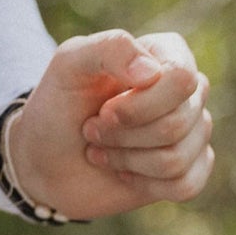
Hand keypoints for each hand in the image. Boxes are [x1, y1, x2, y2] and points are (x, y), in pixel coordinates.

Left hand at [5, 29, 213, 220]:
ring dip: (127, 158)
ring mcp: (190, 132)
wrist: (45, 158)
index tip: (104, 109)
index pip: (183, 78)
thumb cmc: (59, 104)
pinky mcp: (188, 171)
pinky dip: (143, 183)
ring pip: (179, 157)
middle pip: (180, 121)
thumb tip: (153, 71)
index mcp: (164, 54)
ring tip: (100, 147)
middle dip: (123, 133)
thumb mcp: (69, 64)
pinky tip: (121, 172)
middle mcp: (185, 92)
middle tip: (91, 128)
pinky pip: (185, 185)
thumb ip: (109, 49)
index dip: (142, 103)